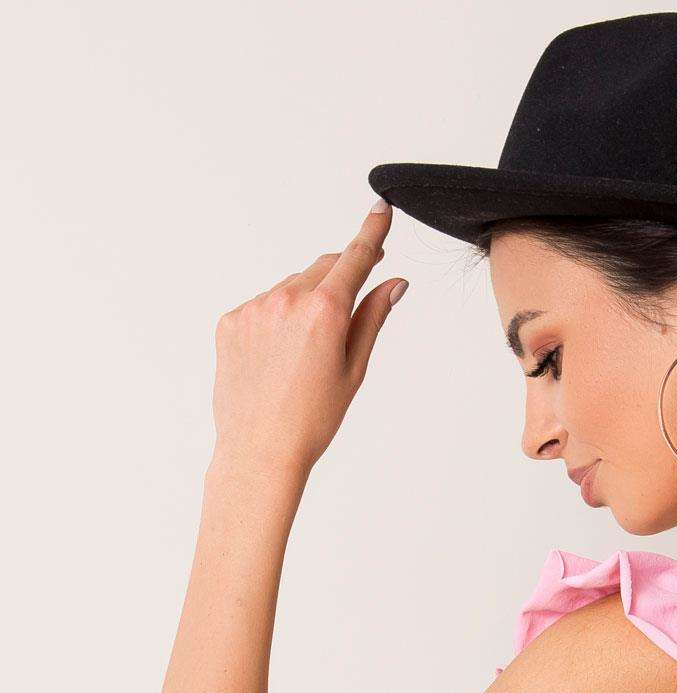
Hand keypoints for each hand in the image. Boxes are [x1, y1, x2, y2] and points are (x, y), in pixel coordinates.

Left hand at [210, 199, 406, 476]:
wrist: (260, 449)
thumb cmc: (313, 419)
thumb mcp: (353, 369)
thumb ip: (372, 317)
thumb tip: (394, 283)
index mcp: (325, 310)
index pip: (355, 257)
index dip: (371, 232)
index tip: (380, 209)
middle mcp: (287, 298)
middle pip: (323, 268)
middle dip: (341, 276)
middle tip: (352, 303)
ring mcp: (255, 307)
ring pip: (291, 287)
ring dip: (307, 303)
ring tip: (307, 356)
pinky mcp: (232, 320)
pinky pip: (263, 306)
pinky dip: (278, 320)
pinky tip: (280, 359)